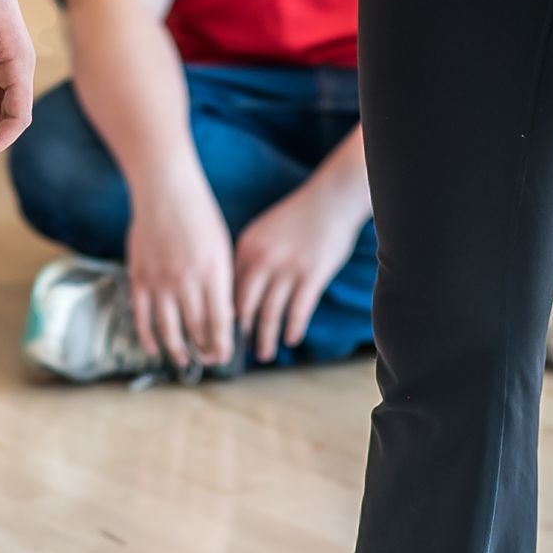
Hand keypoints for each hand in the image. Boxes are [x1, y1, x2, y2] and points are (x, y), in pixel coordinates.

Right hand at [127, 169, 235, 370]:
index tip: (223, 357)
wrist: (164, 188)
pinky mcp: (139, 277)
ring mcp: (160, 280)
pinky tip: (153, 347)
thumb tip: (224, 316)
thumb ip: (222, 282)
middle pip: (196, 330)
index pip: (219, 322)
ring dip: (177, 351)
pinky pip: (142, 316)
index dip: (222, 345)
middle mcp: (187, 280)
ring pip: (169, 329)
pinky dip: (147, 337)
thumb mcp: (221, 247)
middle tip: (205, 360)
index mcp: (213, 272)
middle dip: (203, 351)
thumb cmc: (198, 214)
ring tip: (182, 360)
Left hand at [233, 175, 368, 362]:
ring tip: (264, 354)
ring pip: (270, 314)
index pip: (228, 289)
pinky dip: (293, 328)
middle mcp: (262, 259)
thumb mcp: (265, 231)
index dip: (224, 314)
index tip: (222, 331)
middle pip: (244, 306)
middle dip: (241, 333)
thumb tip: (239, 291)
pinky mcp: (311, 275)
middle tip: (238, 351)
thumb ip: (251, 257)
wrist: (330, 198)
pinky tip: (291, 339)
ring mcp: (287, 268)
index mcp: (246, 247)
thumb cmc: (298, 216)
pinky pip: (298, 311)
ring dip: (266, 338)